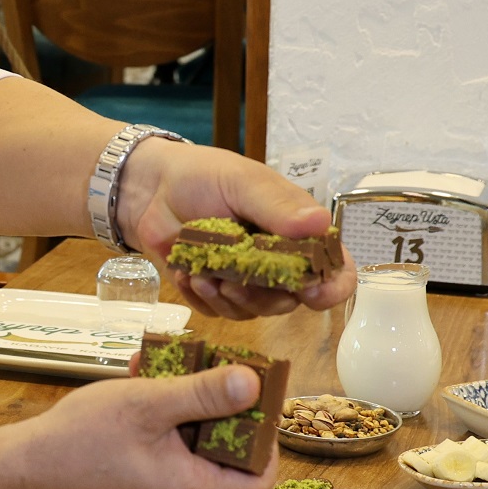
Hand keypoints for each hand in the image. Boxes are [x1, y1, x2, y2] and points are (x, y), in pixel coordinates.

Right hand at [5, 364, 277, 488]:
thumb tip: (255, 383)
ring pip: (198, 446)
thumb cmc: (83, 437)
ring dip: (190, 404)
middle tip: (208, 368)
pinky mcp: (145, 481)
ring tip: (167, 366)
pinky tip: (144, 379)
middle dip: (222, 408)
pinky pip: (172, 448)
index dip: (267, 441)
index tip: (254, 399)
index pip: (260, 480)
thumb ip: (203, 394)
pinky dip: (167, 416)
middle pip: (230, 457)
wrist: (29, 463)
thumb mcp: (148, 404)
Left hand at [115, 138, 356, 318]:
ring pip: (254, 311)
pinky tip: (187, 274)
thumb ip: (278, 206)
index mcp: (298, 233)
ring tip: (201, 274)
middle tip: (232, 282)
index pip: (334, 269)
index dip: (331, 287)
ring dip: (228, 299)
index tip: (312, 293)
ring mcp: (247, 280)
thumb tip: (319, 223)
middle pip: (290, 300)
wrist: (153, 188)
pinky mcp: (215, 292)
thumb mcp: (243, 183)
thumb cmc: (205, 176)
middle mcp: (278, 262)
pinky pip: (218, 312)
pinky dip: (202, 297)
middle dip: (263, 297)